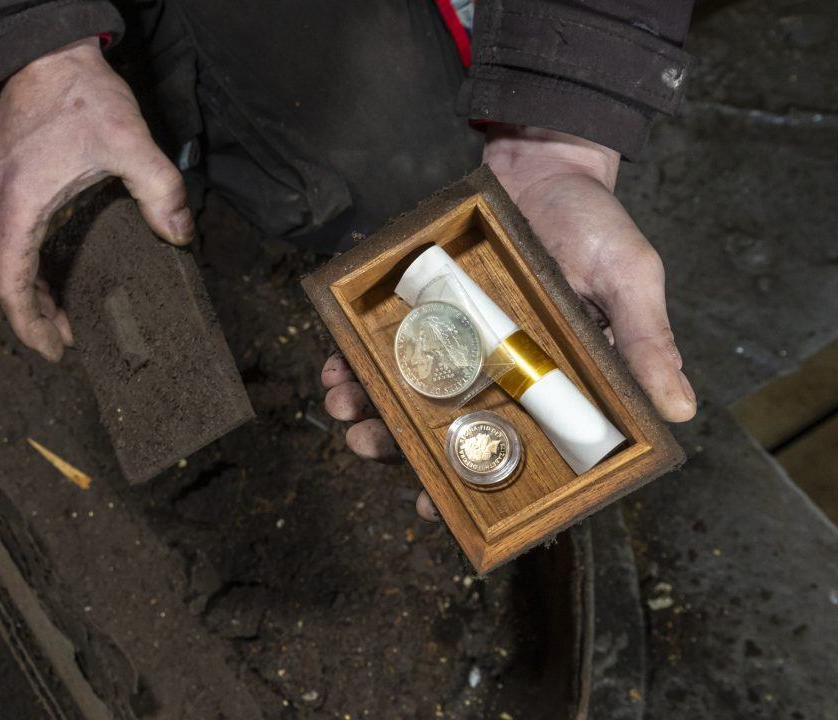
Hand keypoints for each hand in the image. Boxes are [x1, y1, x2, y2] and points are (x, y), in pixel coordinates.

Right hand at [0, 37, 193, 360]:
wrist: (45, 51)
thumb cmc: (79, 94)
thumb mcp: (129, 140)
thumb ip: (160, 190)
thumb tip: (182, 235)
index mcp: (20, 206)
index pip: (11, 285)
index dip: (31, 325)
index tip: (56, 350)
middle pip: (6, 282)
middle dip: (35, 318)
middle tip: (69, 343)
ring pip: (7, 262)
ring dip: (34, 292)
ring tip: (67, 317)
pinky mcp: (7, 183)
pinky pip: (13, 240)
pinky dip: (32, 265)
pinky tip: (59, 271)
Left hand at [322, 124, 696, 521]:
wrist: (543, 160)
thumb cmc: (594, 222)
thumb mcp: (629, 277)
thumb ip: (644, 341)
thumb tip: (680, 411)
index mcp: (552, 386)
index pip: (515, 453)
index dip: (475, 488)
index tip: (436, 509)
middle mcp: (500, 377)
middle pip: (446, 432)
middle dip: (401, 449)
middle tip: (367, 444)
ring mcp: (457, 347)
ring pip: (407, 398)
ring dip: (369, 409)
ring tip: (342, 406)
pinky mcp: (423, 314)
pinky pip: (383, 348)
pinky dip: (355, 358)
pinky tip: (335, 364)